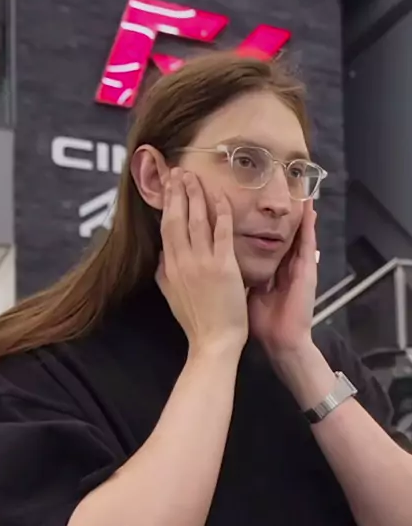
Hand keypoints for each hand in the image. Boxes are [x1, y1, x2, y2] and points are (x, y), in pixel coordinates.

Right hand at [156, 168, 247, 357]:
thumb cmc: (196, 321)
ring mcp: (202, 262)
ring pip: (196, 219)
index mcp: (169, 267)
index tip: (166, 186)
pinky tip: (220, 195)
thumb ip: (164, 272)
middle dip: (176, 192)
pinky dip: (220, 212)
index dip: (165, 204)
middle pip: (176, 218)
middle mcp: (182, 261)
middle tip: (177, 171)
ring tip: (193, 176)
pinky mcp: (223, 267)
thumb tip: (161, 254)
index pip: (165, 227)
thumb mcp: (171, 294)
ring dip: (194, 194)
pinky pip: (221, 232)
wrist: (213, 341)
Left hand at [247, 199, 317, 356]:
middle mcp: (282, 263)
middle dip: (275, 209)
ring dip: (295, 210)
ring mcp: (297, 266)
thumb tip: (214, 265)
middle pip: (277, 230)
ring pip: (294, 231)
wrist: (281, 341)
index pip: (258, 238)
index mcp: (266, 268)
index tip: (240, 199)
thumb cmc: (260, 323)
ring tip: (295, 186)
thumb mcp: (242, 293)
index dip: (252, 220)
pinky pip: (308, 243)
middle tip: (271, 184)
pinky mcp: (307, 270)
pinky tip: (310, 208)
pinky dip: (310, 225)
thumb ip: (233, 277)